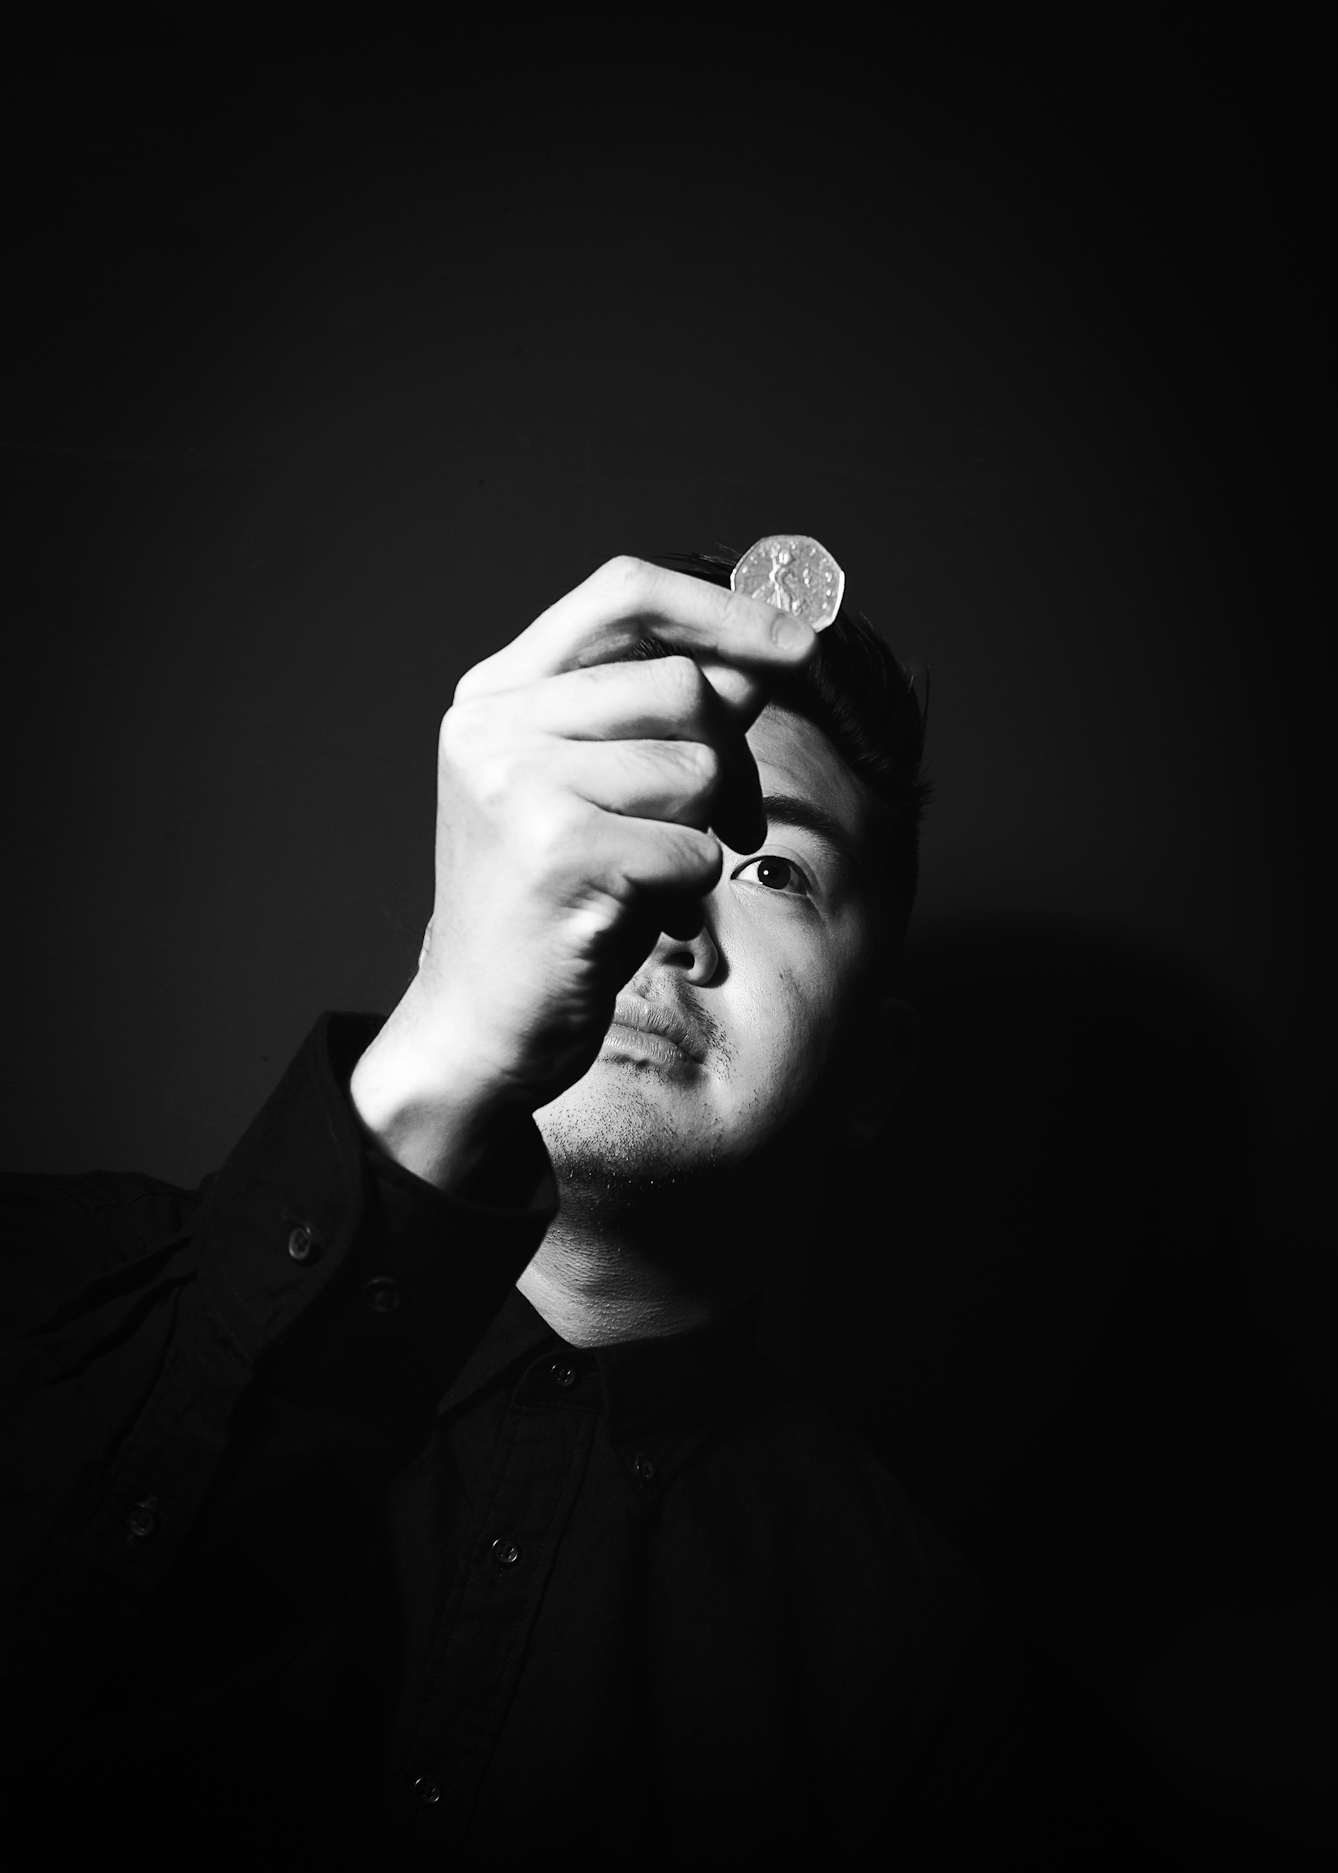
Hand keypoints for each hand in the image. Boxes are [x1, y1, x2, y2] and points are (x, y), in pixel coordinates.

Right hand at [350, 557, 816, 1189]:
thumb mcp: (601, 789)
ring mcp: (515, 784)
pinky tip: (628, 915)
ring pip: (693, 767)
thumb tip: (769, 650)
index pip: (623, 592)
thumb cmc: (555, 901)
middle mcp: (493, 724)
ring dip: (699, 833)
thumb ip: (669, 714)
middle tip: (724, 820)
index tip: (800, 643)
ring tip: (646, 876)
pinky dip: (683, 890)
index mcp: (497, 691)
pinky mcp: (554, 853)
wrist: (477, 1022)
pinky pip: (689, 848)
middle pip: (681, 684)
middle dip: (730, 756)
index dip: (724, 608)